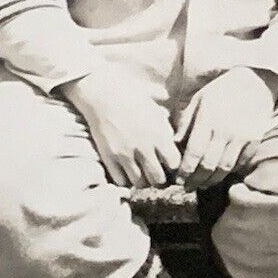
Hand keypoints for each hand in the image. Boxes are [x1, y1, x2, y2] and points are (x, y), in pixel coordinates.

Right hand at [62, 66, 178, 188]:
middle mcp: (144, 147)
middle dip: (159, 179)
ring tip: (141, 174)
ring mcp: (125, 154)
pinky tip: (126, 172)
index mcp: (159, 134)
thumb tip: (175, 138)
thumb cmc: (131, 97)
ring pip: (139, 183)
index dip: (173, 168)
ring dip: (142, 181)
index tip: (169, 166)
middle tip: (156, 174)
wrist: (103, 94)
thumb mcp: (156, 109)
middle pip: (158, 179)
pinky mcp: (109, 157)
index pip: (174, 164)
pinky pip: (120, 181)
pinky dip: (125, 180)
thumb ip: (166, 125)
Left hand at [175, 67, 277, 190]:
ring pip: (224, 168)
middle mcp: (225, 130)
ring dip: (212, 180)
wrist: (255, 82)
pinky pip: (240, 163)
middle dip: (196, 180)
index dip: (185, 170)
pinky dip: (229, 172)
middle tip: (188, 186)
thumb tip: (174, 144)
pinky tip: (220, 174)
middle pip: (208, 165)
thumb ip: (186, 122)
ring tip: (203, 184)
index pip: (194, 153)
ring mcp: (242, 137)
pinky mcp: (255, 141)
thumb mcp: (199, 100)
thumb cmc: (222, 91)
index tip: (179, 180)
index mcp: (208, 119)